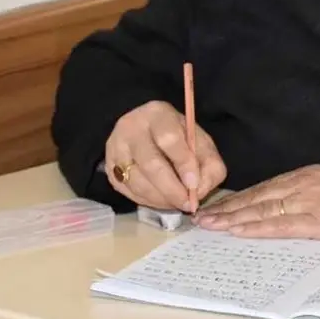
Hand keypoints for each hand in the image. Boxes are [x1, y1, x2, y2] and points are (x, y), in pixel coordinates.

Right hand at [105, 100, 226, 211]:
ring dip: (160, 199)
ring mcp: (115, 148)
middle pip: (151, 164)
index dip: (183, 163)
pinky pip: (128, 191)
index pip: (169, 138)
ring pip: (137, 181)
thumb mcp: (200, 142)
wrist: (145, 131)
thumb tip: (199, 190)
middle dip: (172, 189)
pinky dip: (148, 201)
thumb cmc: (178, 137)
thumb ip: (209, 164)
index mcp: (158, 114)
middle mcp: (131, 128)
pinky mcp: (109, 168)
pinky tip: (162, 201)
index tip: (194, 185)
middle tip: (187, 204)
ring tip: (177, 204)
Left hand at [192, 164, 319, 241]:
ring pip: (261, 210)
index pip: (266, 187)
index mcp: (308, 175)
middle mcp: (303, 184)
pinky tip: (237, 231)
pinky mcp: (318, 220)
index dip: (241, 198)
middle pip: (256, 197)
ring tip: (210, 225)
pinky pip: (279, 225)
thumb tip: (298, 204)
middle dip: (228, 207)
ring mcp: (308, 201)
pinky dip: (255, 228)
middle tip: (202, 217)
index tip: (221, 205)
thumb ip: (316, 192)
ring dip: (232, 218)